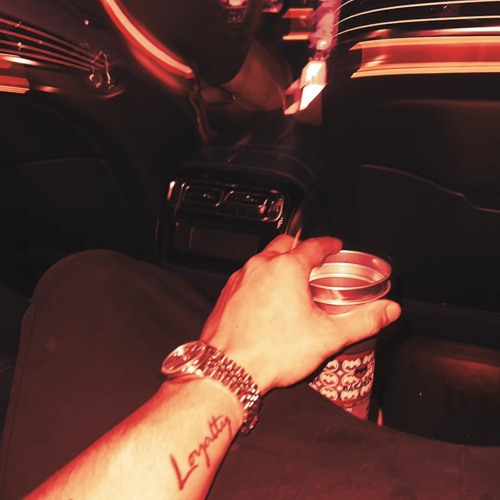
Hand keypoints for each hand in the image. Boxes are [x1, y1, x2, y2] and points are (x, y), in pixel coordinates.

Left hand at [201, 235, 400, 393]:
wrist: (229, 370)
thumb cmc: (272, 352)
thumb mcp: (327, 336)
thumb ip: (363, 321)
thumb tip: (388, 311)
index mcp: (287, 269)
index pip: (314, 246)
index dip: (328, 244)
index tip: (333, 246)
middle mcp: (261, 267)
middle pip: (285, 244)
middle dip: (301, 247)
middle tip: (313, 260)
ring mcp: (240, 278)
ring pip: (263, 259)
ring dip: (279, 262)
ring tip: (292, 280)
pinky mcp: (227, 293)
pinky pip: (247, 276)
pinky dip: (261, 278)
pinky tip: (267, 299)